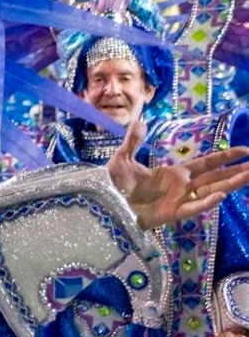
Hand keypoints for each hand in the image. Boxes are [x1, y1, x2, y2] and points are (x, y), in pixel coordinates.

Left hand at [108, 121, 248, 230]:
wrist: (102, 204)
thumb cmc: (113, 185)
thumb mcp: (123, 158)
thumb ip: (134, 141)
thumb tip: (141, 121)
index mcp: (174, 174)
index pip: (206, 164)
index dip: (225, 157)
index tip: (245, 151)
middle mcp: (181, 187)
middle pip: (216, 177)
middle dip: (237, 172)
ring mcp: (178, 201)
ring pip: (211, 192)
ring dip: (231, 185)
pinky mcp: (171, 214)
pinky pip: (192, 208)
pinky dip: (206, 202)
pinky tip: (221, 195)